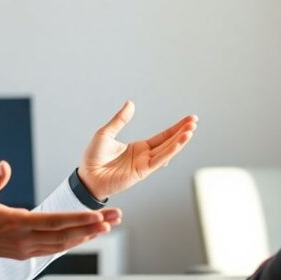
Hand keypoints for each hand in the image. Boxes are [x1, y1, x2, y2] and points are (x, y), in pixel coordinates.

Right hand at [0, 161, 121, 268]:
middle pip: (66, 234)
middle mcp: (25, 240)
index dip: (77, 219)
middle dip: (93, 226)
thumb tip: (4, 165)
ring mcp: (27, 249)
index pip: (53, 222)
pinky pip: (56, 248)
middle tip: (116, 218)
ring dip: (88, 234)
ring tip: (110, 224)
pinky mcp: (27, 253)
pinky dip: (75, 241)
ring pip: (64, 244)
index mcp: (16, 223)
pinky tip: (89, 234)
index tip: (97, 216)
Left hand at [78, 100, 197, 199]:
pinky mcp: (141, 172)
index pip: (162, 137)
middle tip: (194, 121)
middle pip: (168, 142)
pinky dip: (171, 151)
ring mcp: (144, 164)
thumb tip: (131, 103)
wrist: (86, 176)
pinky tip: (180, 142)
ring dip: (180, 141)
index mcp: (138, 148)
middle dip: (182, 132)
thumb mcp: (106, 133)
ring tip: (191, 130)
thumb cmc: (93, 158)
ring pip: (167, 151)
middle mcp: (144, 156)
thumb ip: (120, 120)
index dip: (176, 128)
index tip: (189, 120)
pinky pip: (159, 160)